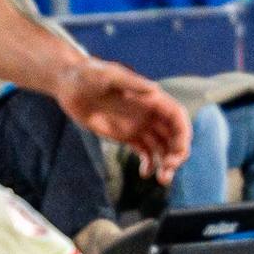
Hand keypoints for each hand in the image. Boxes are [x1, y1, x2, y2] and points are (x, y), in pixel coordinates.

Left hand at [57, 59, 191, 181]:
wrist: (69, 85)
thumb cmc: (88, 75)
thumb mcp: (108, 76)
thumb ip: (130, 82)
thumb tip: (154, 89)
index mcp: (151, 98)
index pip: (177, 116)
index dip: (183, 134)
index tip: (179, 152)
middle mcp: (150, 113)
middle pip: (174, 135)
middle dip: (177, 154)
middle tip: (168, 171)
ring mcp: (140, 126)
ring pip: (162, 146)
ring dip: (166, 163)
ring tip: (162, 179)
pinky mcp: (127, 136)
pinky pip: (145, 152)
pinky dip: (150, 164)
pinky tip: (145, 174)